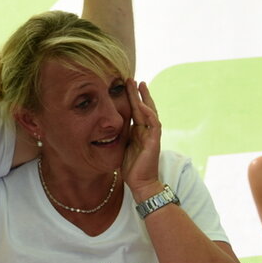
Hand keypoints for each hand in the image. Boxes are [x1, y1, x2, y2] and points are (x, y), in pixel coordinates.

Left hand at [122, 79, 161, 193]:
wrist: (140, 184)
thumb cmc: (131, 168)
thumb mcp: (122, 147)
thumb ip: (120, 135)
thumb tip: (107, 126)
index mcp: (139, 132)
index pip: (136, 111)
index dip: (132, 98)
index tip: (125, 86)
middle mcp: (146, 131)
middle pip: (143, 107)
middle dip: (137, 93)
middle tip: (131, 79)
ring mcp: (152, 135)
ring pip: (150, 112)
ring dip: (144, 98)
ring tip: (139, 84)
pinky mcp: (154, 142)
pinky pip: (154, 124)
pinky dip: (148, 114)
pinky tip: (142, 105)